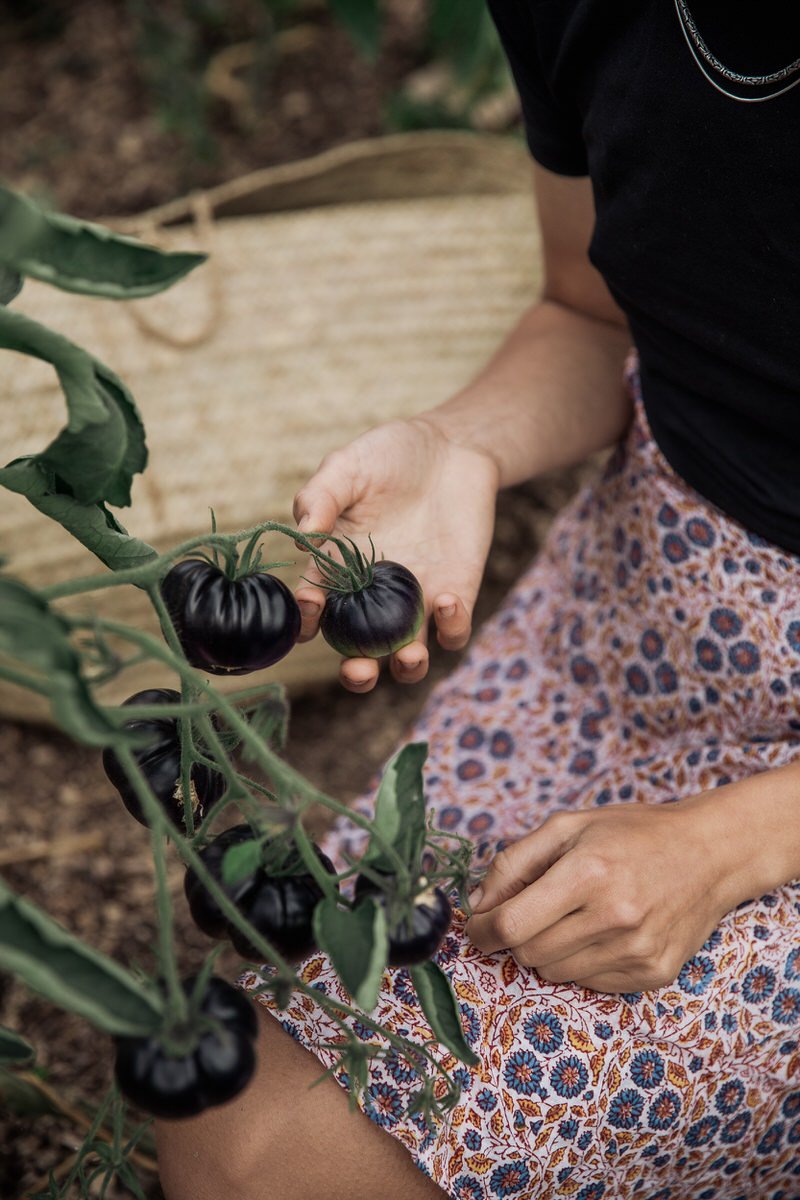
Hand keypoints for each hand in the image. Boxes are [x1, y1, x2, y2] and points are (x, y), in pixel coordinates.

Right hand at [292, 416, 498, 691]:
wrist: (451, 446)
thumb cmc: (389, 456)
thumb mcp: (346, 467)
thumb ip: (320, 497)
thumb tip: (303, 536)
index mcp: (336, 572)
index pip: (315, 610)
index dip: (307, 620)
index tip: (310, 609)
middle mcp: (373, 598)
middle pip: (360, 653)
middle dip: (358, 672)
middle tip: (358, 669)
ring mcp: (415, 600)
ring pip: (408, 657)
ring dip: (407, 667)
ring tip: (409, 655)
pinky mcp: (457, 594)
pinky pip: (453, 630)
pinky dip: (451, 627)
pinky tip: (446, 600)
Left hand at [466, 801, 738, 992]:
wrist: (708, 854)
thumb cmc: (632, 834)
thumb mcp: (568, 827)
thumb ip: (513, 863)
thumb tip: (477, 903)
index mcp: (588, 873)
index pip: (512, 925)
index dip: (483, 930)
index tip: (478, 925)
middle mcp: (614, 917)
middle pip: (529, 953)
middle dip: (517, 936)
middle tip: (532, 911)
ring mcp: (637, 950)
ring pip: (556, 973)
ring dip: (550, 949)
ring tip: (574, 916)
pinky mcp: (653, 973)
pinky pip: (590, 982)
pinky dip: (583, 961)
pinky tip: (604, 931)